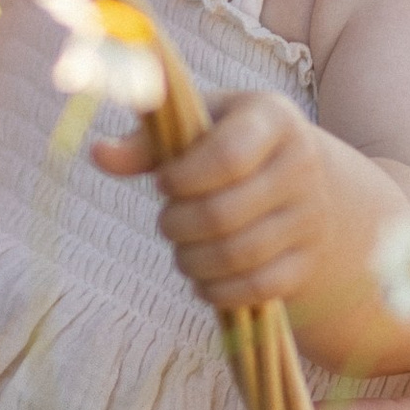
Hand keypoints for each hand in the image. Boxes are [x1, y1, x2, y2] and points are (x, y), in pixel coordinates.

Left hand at [96, 92, 400, 339]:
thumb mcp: (199, 127)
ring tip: (183, 251)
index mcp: (272, 118)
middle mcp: (301, 166)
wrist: (306, 182)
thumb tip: (99, 154)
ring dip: (193, 261)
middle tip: (168, 222)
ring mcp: (310, 216)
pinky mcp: (308, 261)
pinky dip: (219, 290)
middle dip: (179, 226)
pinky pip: (259, 288)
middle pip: (225, 213)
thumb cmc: (232, 145)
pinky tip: (204, 279)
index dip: (183, 178)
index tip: (163, 184)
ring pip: (239, 255)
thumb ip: (149, 141)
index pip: (228, 156)